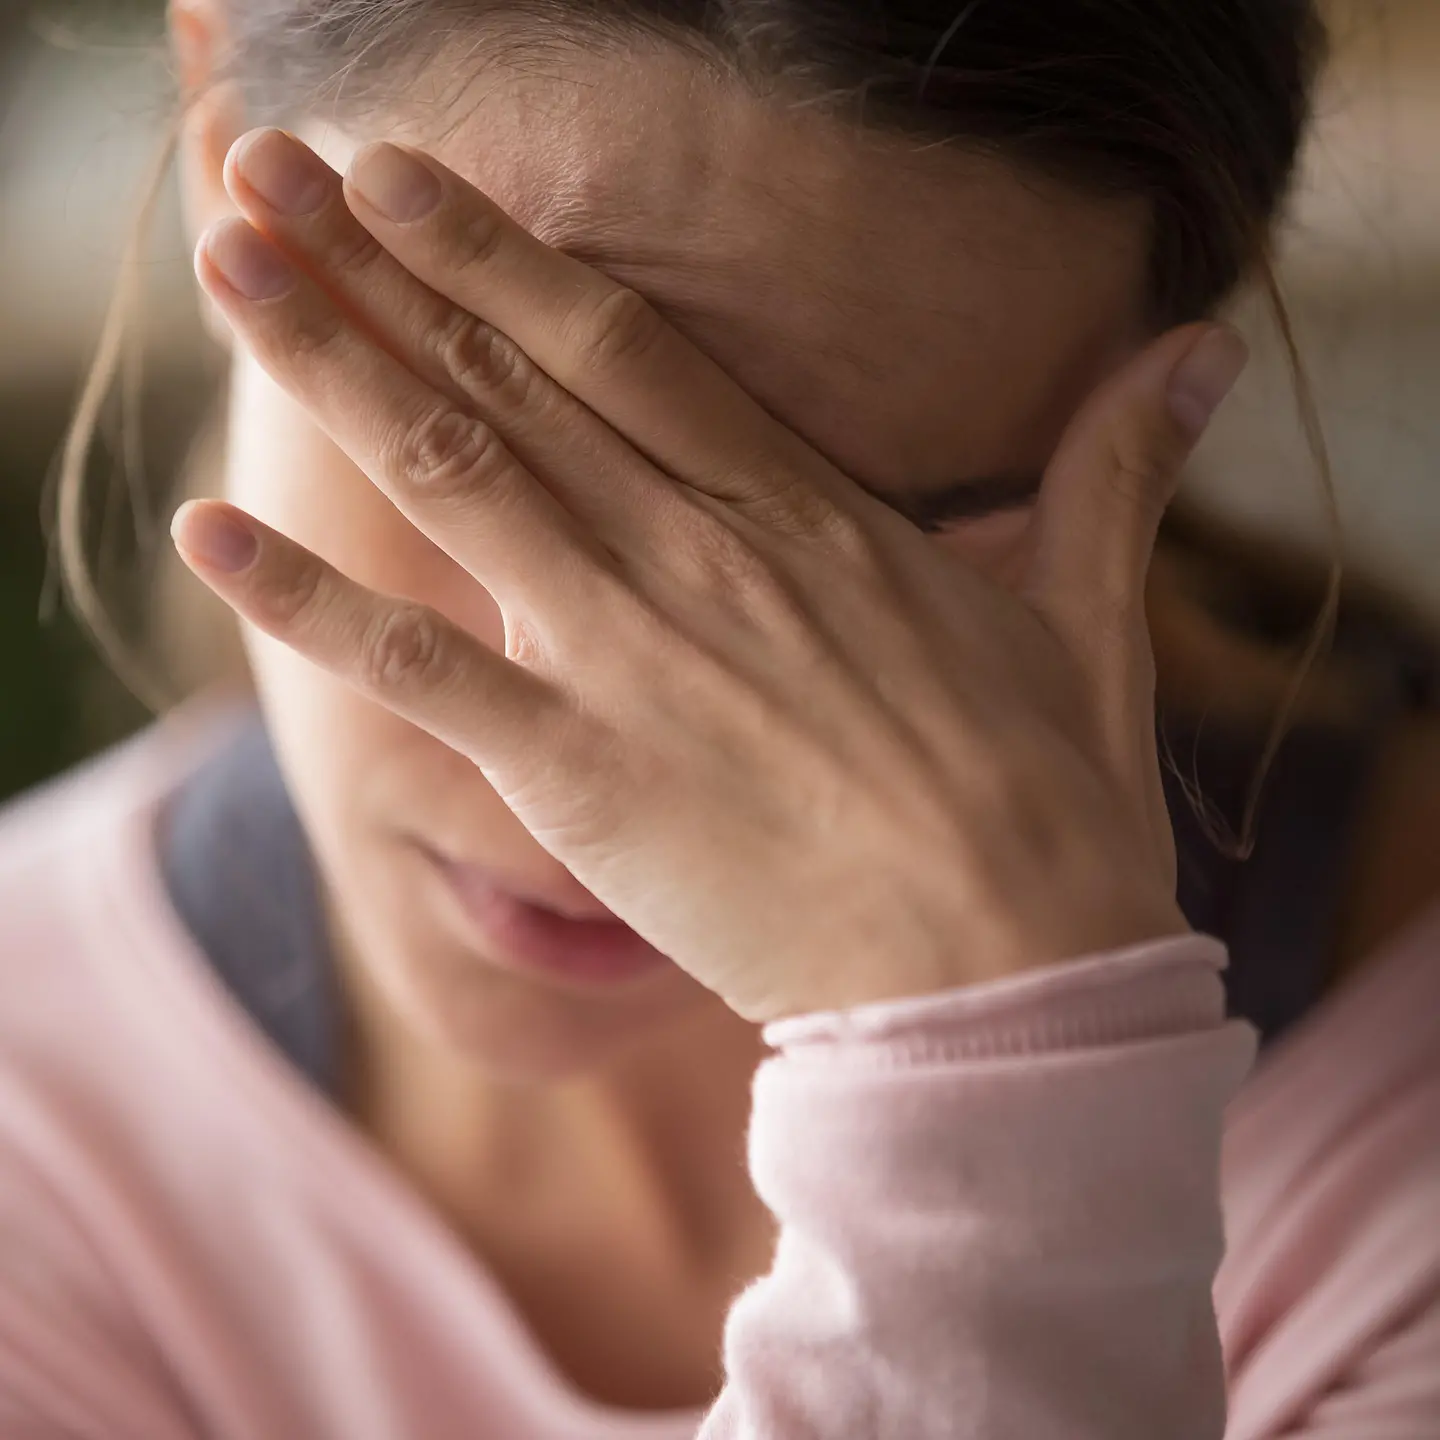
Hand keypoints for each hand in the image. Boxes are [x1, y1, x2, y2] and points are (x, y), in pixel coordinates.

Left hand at [173, 128, 1245, 1023]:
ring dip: (330, 363)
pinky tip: (204, 531)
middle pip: (513, 382)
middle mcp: (702, 559)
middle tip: (267, 174)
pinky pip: (417, 672)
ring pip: (454, 478)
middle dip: (382, 268)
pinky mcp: (581, 775)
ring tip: (230, 264)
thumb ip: (1113, 474)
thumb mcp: (1086, 620)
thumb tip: (1196, 353)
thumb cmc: (1045, 806)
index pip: (628, 349)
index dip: (507, 256)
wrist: (1005, 978)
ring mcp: (630, 660)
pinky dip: (304, 601)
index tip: (411, 182)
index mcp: (809, 517)